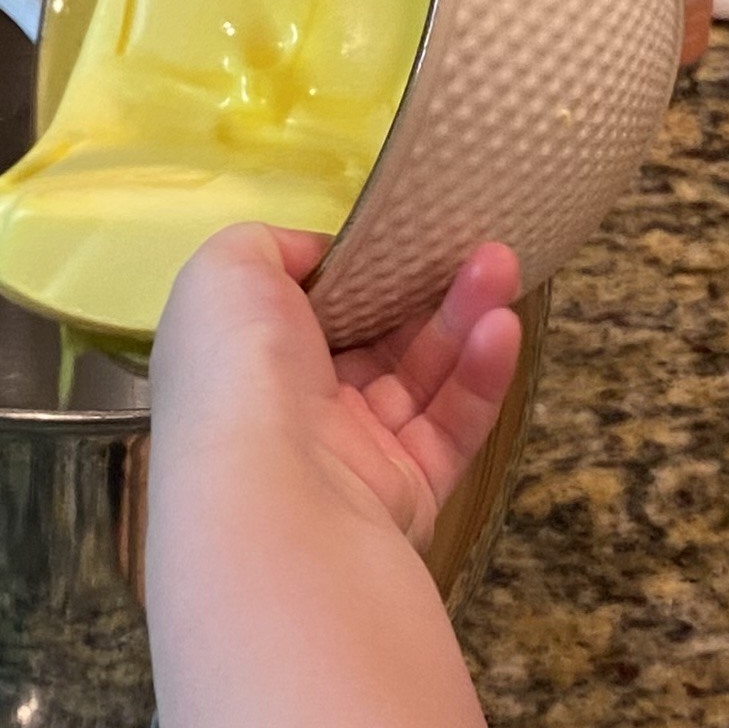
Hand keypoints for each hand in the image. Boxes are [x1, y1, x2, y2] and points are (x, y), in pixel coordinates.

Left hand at [153, 224, 525, 554]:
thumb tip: (321, 257)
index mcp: (245, 360)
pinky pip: (451, 426)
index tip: (401, 231)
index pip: (308, 308)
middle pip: (375, 339)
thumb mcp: (225, 273)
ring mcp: (354, 456)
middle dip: (424, 287)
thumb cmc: (240, 371)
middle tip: (475, 242)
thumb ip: (268, 247)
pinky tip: (501, 327)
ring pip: (421, 377)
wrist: (275, 496)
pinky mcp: (409, 493)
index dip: (357, 269)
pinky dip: (480, 374)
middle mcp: (295, 410)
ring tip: (502, 266)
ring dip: (464, 316)